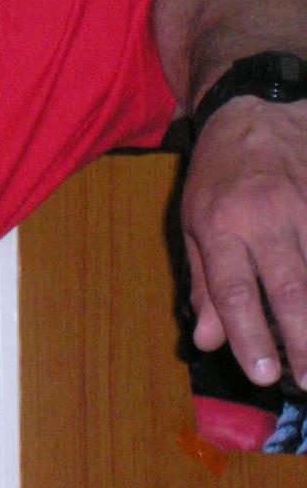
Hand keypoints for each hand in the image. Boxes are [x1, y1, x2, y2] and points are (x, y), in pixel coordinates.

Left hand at [181, 95, 306, 389]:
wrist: (257, 111)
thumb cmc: (219, 173)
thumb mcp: (192, 220)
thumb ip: (204, 283)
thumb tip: (210, 341)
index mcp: (220, 223)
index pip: (233, 289)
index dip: (249, 335)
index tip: (263, 375)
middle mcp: (265, 217)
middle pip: (289, 288)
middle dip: (302, 341)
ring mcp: (306, 205)